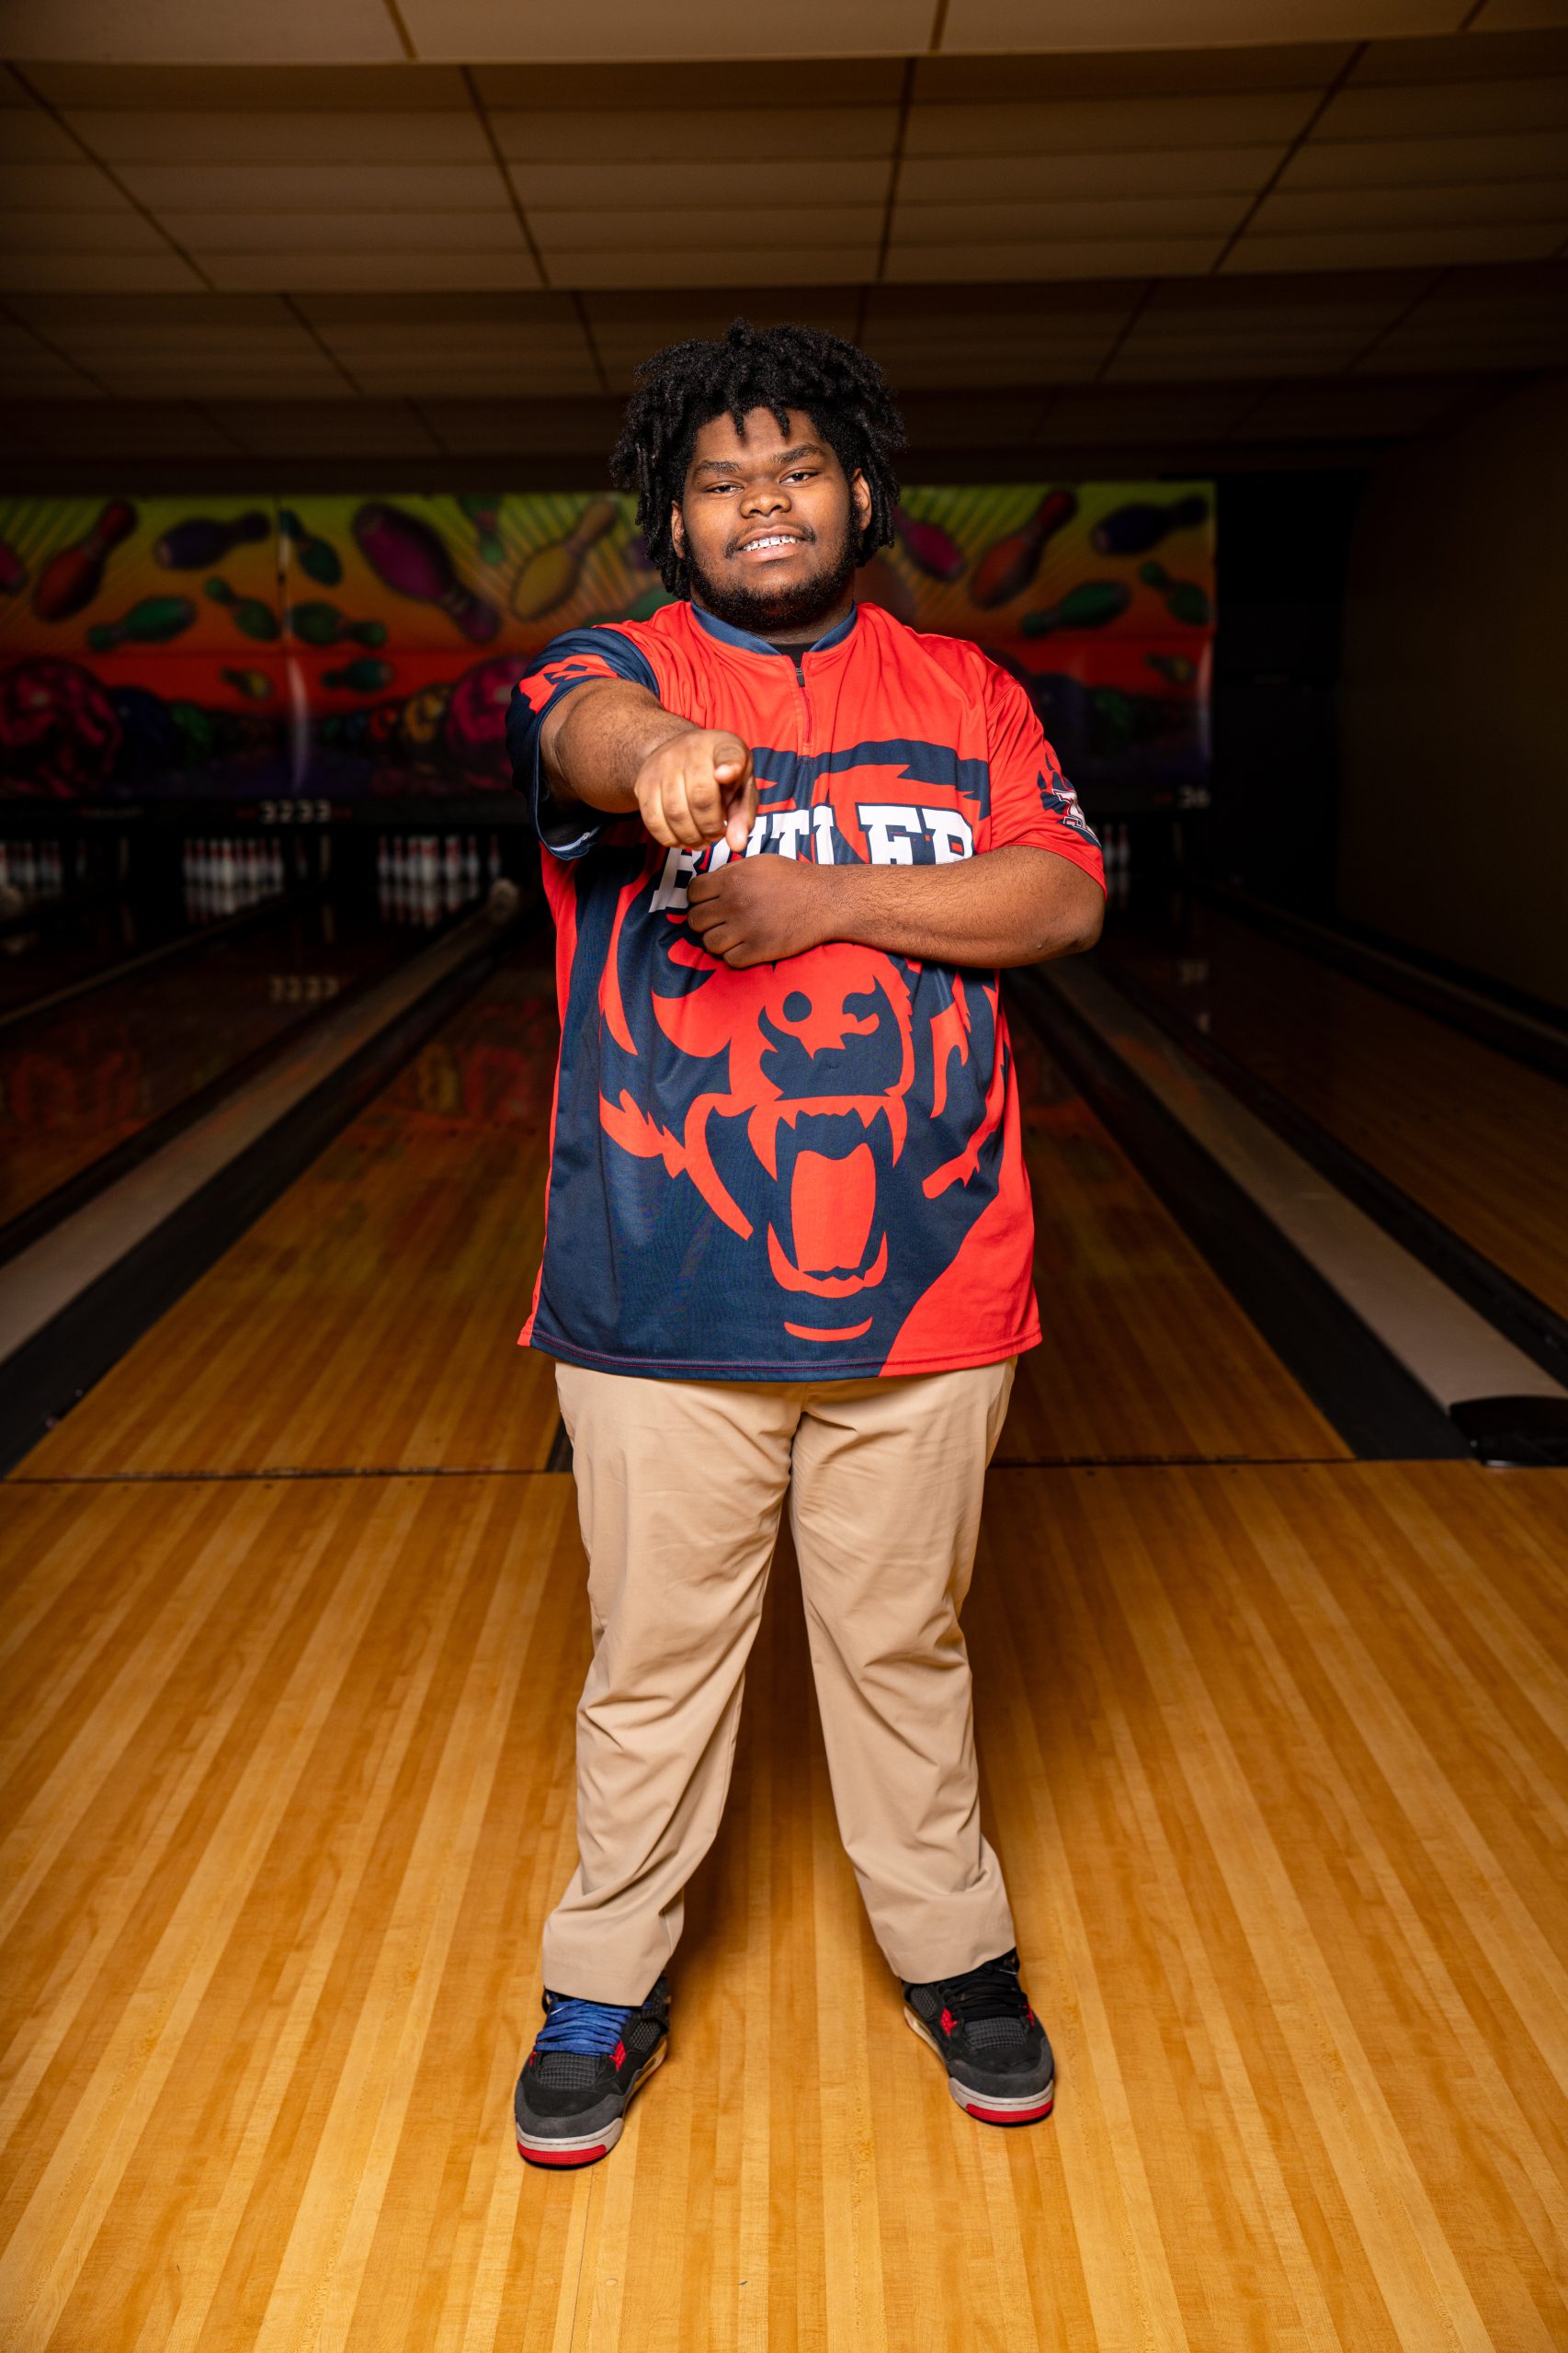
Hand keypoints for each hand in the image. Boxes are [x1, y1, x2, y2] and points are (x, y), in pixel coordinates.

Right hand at [634, 728, 755, 853]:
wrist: (676, 751)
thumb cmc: (717, 773)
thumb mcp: (740, 787)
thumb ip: (743, 815)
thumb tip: (737, 845)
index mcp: (723, 746)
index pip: (728, 754)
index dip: (729, 766)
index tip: (725, 775)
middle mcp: (691, 749)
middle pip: (700, 797)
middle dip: (710, 827)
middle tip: (716, 835)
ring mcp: (663, 764)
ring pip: (675, 813)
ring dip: (691, 837)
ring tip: (701, 840)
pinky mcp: (643, 782)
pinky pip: (653, 820)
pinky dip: (669, 838)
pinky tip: (682, 839)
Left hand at [686, 856, 832, 967]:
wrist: (826, 900)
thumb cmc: (794, 879)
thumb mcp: (759, 863)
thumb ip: (730, 872)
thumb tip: (707, 886)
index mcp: (732, 879)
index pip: (692, 893)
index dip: (698, 899)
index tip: (709, 902)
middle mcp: (734, 903)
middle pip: (696, 921)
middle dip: (705, 921)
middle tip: (720, 921)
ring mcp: (746, 928)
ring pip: (709, 943)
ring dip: (718, 941)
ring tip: (732, 936)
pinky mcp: (759, 950)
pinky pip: (730, 960)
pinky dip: (735, 955)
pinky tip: (746, 946)